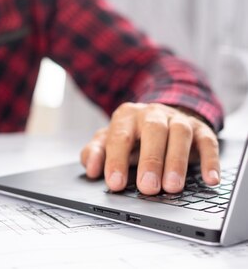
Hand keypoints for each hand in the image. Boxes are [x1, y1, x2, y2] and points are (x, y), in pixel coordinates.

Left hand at [80, 102, 219, 194]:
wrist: (160, 117)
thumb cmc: (132, 135)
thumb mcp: (109, 141)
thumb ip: (96, 153)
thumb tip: (91, 168)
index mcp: (127, 116)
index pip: (120, 137)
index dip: (116, 160)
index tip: (115, 183)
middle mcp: (152, 114)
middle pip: (153, 131)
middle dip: (150, 160)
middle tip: (147, 187)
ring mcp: (178, 119)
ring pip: (179, 134)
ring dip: (177, 161)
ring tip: (172, 187)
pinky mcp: (200, 129)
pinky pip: (208, 142)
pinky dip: (210, 160)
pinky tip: (209, 179)